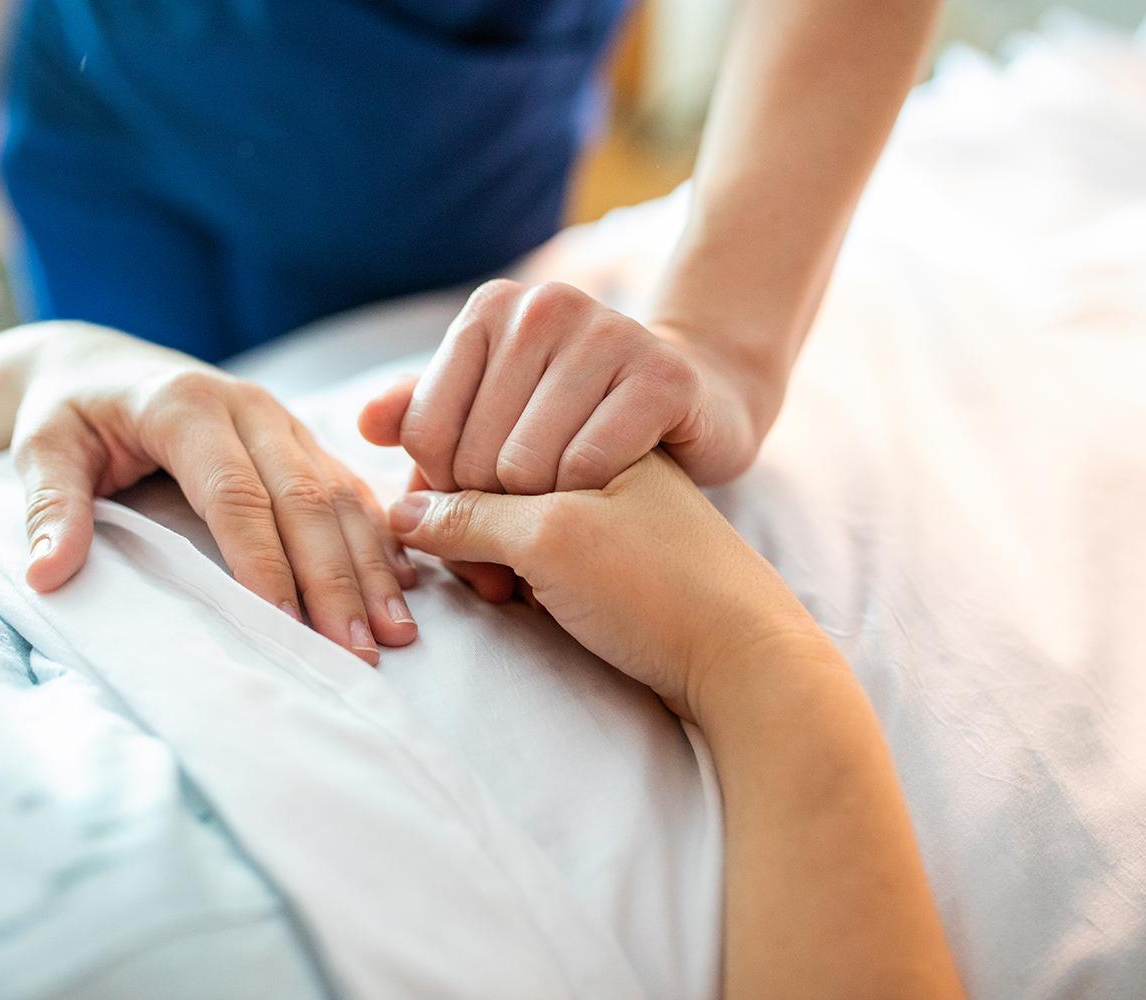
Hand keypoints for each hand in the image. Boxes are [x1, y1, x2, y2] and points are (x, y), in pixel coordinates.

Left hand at [12, 324, 418, 663]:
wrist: (96, 362)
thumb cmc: (68, 414)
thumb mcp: (41, 448)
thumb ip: (49, 506)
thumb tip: (47, 574)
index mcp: (186, 406)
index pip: (236, 495)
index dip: (264, 562)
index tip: (283, 625)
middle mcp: (250, 407)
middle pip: (305, 499)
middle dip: (335, 580)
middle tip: (357, 651)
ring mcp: (284, 421)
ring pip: (342, 494)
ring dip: (370, 567)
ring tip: (394, 633)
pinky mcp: (301, 438)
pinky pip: (352, 487)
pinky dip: (379, 538)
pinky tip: (400, 586)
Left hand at [358, 279, 763, 495]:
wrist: (696, 408)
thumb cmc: (577, 424)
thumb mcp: (494, 415)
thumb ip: (427, 418)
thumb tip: (363, 425)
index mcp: (491, 307)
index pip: (424, 432)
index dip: (446, 489)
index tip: (482, 500)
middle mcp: (545, 305)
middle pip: (471, 455)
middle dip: (493, 509)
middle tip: (529, 519)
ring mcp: (608, 332)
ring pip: (525, 468)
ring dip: (543, 512)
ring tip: (568, 505)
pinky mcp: (663, 375)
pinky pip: (588, 468)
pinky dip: (591, 500)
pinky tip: (610, 491)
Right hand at [387, 451, 822, 720]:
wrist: (747, 657)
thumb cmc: (662, 586)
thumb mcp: (553, 539)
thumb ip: (469, 516)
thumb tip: (398, 514)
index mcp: (587, 403)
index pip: (466, 427)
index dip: (451, 491)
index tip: (479, 548)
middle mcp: (583, 431)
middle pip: (471, 464)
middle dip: (465, 526)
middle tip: (496, 583)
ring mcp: (584, 481)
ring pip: (487, 505)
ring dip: (483, 553)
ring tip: (510, 595)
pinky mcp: (589, 532)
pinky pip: (515, 536)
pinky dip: (506, 565)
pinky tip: (522, 597)